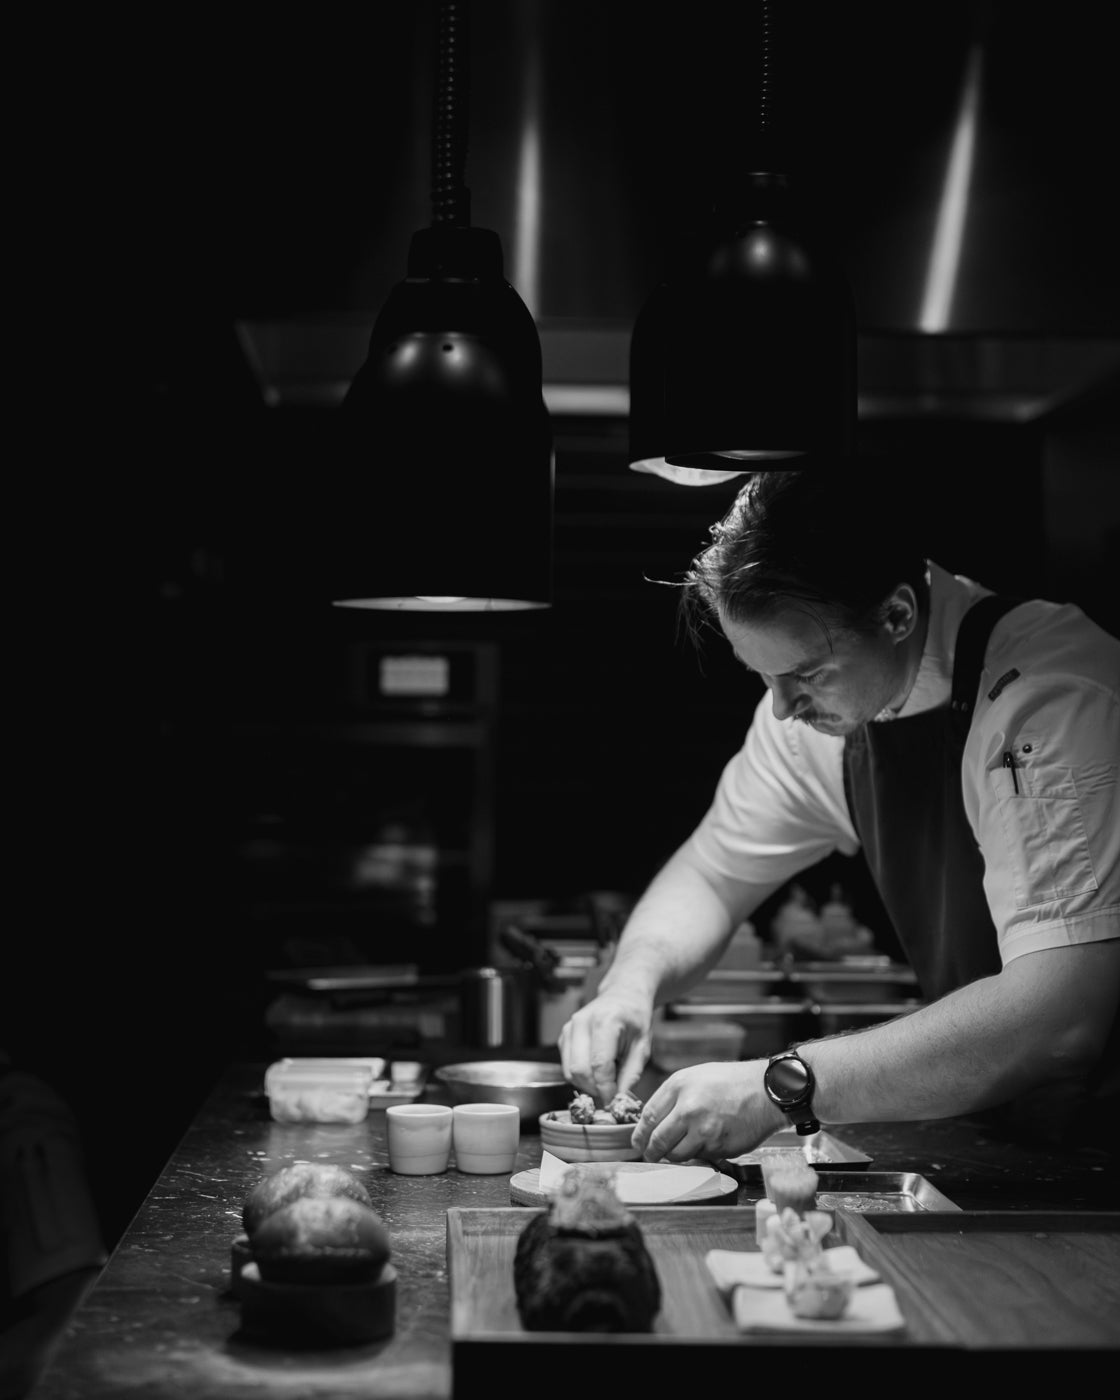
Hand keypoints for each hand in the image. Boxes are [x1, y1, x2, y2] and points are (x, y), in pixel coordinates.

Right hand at [559, 988, 652, 1104]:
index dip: (606, 1088)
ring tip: (606, 1079)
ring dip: (587, 1085)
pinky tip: (596, 1070)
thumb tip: (618, 1101)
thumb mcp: (643, 1047)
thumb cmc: (635, 1020)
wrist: (622, 996)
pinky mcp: (563, 1036)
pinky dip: (581, 1076)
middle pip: (580, 1070)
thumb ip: (631, 1074)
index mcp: (606, 1021)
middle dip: (595, 1089)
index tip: (615, 1101)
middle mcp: (582, 1022)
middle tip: (611, 1093)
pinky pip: (567, 1067)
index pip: (599, 1064)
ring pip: (570, 1071)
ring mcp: (569, 1028)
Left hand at [630, 1059, 782, 1161]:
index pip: (648, 1118)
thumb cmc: (730, 1081)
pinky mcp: (720, 1148)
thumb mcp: (694, 1076)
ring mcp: (705, 1132)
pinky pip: (701, 1158)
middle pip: (658, 1142)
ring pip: (678, 1155)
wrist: (766, 1091)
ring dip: (675, 1155)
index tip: (637, 1143)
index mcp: (679, 1087)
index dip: (639, 1135)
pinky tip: (708, 1140)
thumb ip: (671, 1097)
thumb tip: (652, 1123)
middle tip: (650, 1155)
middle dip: (651, 1152)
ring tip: (682, 1146)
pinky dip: (699, 1153)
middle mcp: (689, 1110)